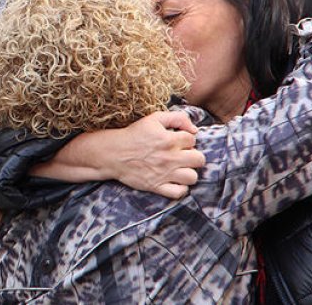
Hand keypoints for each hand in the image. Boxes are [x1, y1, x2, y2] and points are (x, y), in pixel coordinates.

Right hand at [32, 111, 204, 199]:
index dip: (187, 139)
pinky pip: (179, 193)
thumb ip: (177, 118)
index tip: (178, 141)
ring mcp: (164, 174)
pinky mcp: (157, 186)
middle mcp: (170, 158)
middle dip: (193, 156)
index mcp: (170, 140)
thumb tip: (195, 129)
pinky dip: (180, 188)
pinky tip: (174, 181)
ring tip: (180, 168)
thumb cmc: (133, 134)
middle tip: (183, 155)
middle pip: (199, 160)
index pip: (193, 140)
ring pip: (193, 178)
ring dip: (188, 172)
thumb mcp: (153, 119)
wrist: (112, 153)